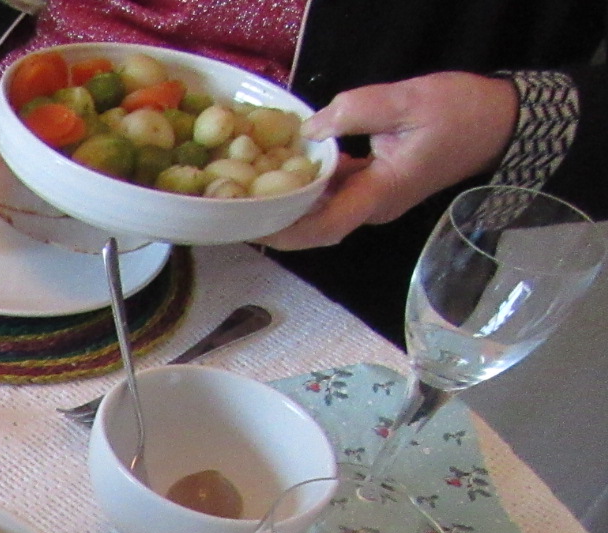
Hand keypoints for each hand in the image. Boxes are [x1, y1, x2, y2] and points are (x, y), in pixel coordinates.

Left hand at [261, 73, 518, 248]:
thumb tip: (311, 129)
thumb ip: (356, 111)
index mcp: (382, 194)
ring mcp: (373, 200)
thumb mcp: (409, 100)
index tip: (254, 225)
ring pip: (321, 211)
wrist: (499, 122)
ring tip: (247, 187)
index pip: (326, 226)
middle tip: (235, 205)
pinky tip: (284, 165)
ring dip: (288, 201)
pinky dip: (308, 184)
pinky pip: (333, 193)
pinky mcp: (373, 187)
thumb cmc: (462, 113)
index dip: (287, 230)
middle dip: (276, 219)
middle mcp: (373, 207)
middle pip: (315, 226)